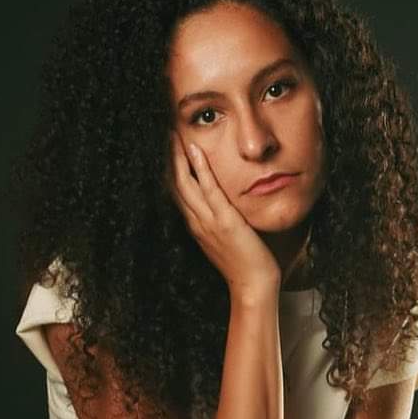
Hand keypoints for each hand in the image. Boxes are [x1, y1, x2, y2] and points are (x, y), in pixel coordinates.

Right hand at [166, 130, 280, 296]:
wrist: (253, 286)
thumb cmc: (246, 264)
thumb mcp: (227, 239)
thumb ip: (221, 222)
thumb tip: (224, 208)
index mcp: (196, 225)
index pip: (177, 191)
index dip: (170, 168)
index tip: (168, 147)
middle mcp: (196, 222)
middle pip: (175, 183)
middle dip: (168, 157)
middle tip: (164, 132)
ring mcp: (208, 222)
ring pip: (186, 183)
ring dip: (178, 157)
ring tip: (173, 134)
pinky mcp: (224, 222)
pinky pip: (209, 191)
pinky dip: (200, 170)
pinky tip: (195, 150)